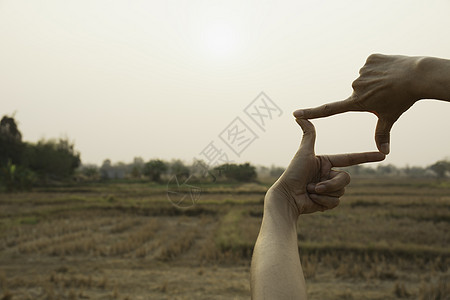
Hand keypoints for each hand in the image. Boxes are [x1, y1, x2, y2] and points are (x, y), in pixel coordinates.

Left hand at [270, 119, 384, 214]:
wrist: (287, 197)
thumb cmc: (293, 173)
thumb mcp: (303, 152)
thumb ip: (308, 134)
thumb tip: (299, 115)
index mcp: (326, 162)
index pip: (350, 159)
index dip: (366, 157)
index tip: (383, 155)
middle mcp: (328, 175)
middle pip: (346, 179)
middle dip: (331, 183)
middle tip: (315, 186)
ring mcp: (328, 189)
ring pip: (342, 191)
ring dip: (325, 192)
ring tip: (310, 191)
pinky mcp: (327, 202)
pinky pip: (336, 202)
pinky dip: (323, 201)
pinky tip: (311, 200)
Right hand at [293, 54, 423, 153]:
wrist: (417, 76)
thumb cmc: (403, 99)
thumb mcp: (390, 117)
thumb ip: (383, 134)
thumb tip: (384, 153)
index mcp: (358, 102)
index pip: (329, 110)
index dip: (312, 112)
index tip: (296, 113)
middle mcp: (356, 87)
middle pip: (359, 91)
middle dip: (370, 92)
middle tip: (387, 92)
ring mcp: (362, 72)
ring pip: (366, 77)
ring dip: (375, 79)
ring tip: (391, 81)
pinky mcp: (370, 59)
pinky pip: (372, 64)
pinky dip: (380, 67)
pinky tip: (390, 70)